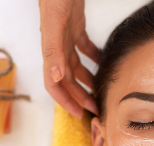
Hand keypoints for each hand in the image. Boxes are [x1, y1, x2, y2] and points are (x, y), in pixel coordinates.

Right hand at [38, 0, 99, 117]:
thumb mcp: (54, 24)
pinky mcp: (74, 27)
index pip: (54, 85)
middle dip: (80, 96)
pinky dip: (93, 57)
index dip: (65, 101)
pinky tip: (102, 63)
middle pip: (67, 80)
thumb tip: (57, 78)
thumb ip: (53, 51)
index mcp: (51, 52)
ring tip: (100, 91)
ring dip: (86, 81)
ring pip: (75, 66)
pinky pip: (83, 48)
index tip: (79, 113)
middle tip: (96, 108)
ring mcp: (65, 38)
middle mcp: (56, 48)